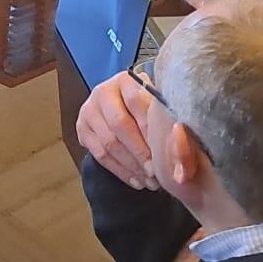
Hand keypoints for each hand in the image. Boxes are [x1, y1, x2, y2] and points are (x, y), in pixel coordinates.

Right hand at [76, 71, 159, 190]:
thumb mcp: (157, 104)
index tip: (165, 151)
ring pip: (109, 143)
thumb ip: (167, 116)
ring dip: (131, 166)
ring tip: (150, 181)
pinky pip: (100, 155)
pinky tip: (136, 180)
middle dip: (140, 152)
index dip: (150, 128)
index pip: (136, 102)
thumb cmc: (148, 107)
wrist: (121, 106)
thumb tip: (180, 137)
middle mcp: (103, 92)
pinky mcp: (82, 129)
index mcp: (125, 80)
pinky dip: (120, 171)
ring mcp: (89, 111)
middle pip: (119, 124)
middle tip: (156, 172)